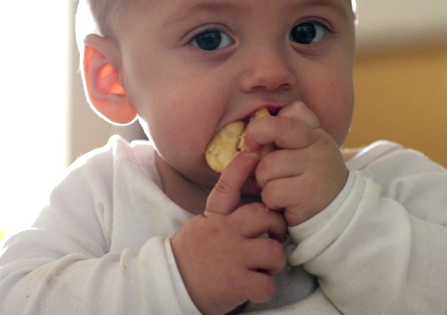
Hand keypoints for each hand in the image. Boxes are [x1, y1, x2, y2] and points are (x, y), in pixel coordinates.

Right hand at [171, 153, 287, 314]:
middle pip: (263, 215)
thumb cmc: (189, 261)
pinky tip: (254, 289)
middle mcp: (224, 234)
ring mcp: (232, 258)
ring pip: (273, 251)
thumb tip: (248, 211)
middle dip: (277, 225)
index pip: (226, 188)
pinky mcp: (236, 283)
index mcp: (213, 220)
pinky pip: (267, 285)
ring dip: (274, 263)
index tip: (253, 156)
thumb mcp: (199, 229)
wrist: (169, 289)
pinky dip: (265, 290)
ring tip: (265, 269)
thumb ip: (221, 218)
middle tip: (276, 237)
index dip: (240, 169)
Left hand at [242, 101, 348, 225]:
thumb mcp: (306, 148)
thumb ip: (285, 132)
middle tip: (262, 169)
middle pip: (272, 135)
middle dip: (258, 158)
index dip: (263, 125)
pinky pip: (271, 192)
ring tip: (280, 189)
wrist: (339, 210)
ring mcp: (315, 171)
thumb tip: (251, 132)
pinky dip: (271, 201)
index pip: (292, 111)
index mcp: (315, 133)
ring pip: (266, 169)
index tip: (253, 142)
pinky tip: (284, 203)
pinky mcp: (308, 195)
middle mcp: (319, 147)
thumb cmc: (310, 176)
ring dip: (264, 183)